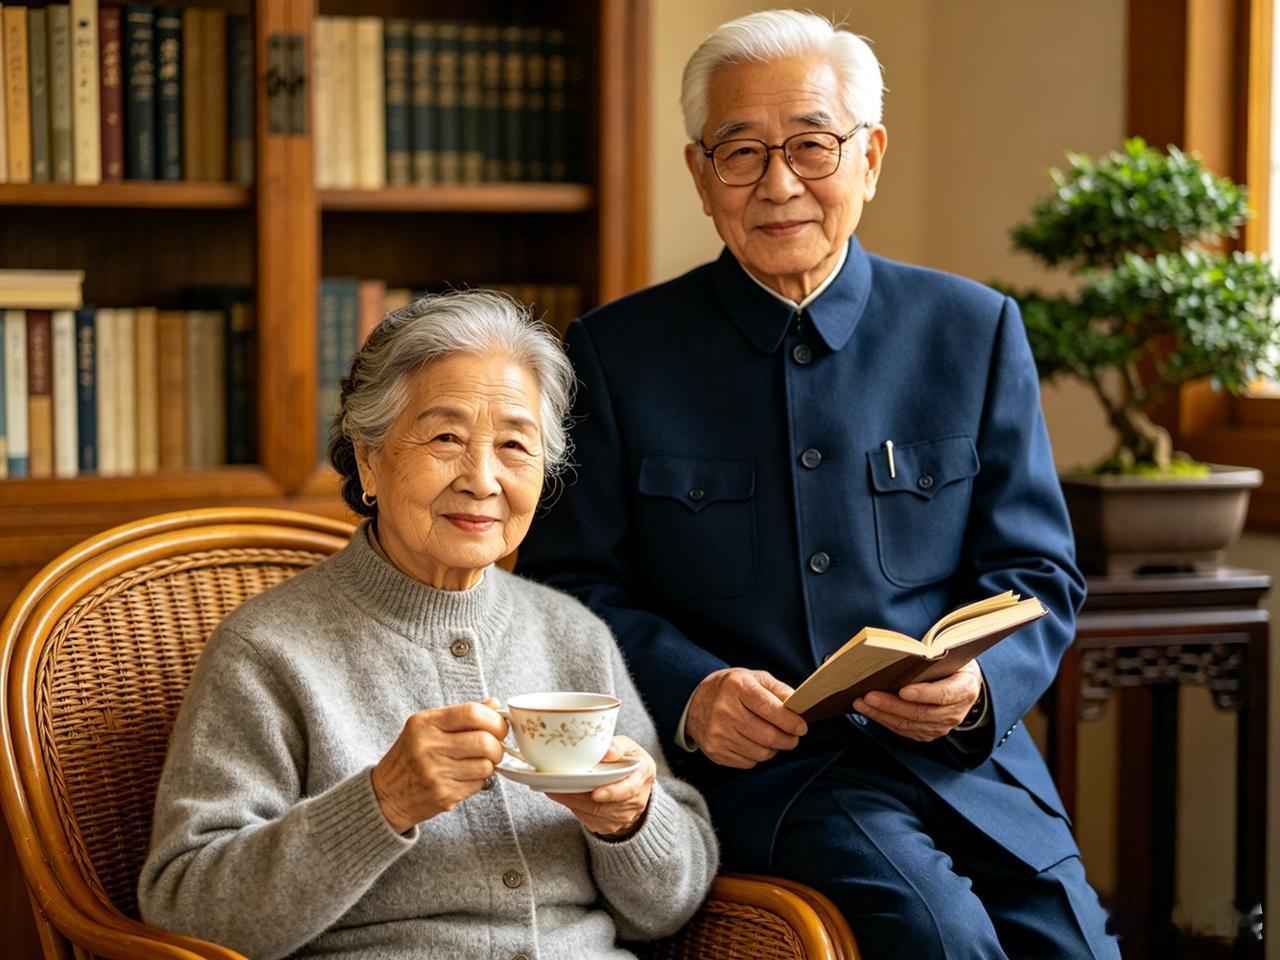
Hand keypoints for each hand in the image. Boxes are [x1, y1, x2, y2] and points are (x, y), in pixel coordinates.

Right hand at [371, 698, 507, 832]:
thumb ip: (462, 715)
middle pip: (484, 741)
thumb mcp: (428, 727)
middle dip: (498, 746)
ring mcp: (435, 773)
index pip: (472, 713)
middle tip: (495, 748)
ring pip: (486, 766)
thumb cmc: (410, 756)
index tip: (499, 726)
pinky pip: (478, 784)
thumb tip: (495, 703)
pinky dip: (479, 780)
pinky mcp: (443, 795)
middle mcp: (428, 746)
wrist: (386, 794)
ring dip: (490, 765)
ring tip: (479, 763)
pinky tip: (465, 777)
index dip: (494, 720)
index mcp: (425, 723)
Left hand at [547, 736, 655, 838]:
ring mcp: (624, 816)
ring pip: (594, 814)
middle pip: (605, 805)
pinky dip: (575, 808)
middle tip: (559, 786)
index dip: (612, 793)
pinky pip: (589, 820)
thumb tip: (607, 753)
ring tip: (556, 789)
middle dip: (580, 797)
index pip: (628, 789)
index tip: (595, 793)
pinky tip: (565, 796)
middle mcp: (637, 801)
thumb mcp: (628, 747)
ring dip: (574, 802)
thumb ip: (617, 746)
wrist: (634, 783)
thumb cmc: (628, 760)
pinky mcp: (610, 825)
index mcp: (643, 776)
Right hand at [686, 668, 807, 768]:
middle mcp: (724, 710)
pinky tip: (754, 743)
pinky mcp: (715, 751)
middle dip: (788, 740)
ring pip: (760, 753)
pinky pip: (748, 762)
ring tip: (773, 739)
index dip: (790, 721)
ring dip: (773, 749)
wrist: (695, 701)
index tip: (802, 727)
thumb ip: (778, 689)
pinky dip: (757, 756)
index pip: (769, 708)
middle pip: (767, 735)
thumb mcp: (753, 678)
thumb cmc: (731, 688)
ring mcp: (718, 733)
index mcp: (736, 687)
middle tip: (793, 737)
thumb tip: (798, 706)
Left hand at [853, 660, 983, 741]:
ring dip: (882, 715)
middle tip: (869, 696)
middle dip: (892, 705)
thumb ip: (934, 656)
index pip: (944, 694)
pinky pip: (905, 730)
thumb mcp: (950, 654)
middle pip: (921, 713)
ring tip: (862, 703)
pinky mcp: (929, 732)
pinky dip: (885, 721)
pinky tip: (870, 711)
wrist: (963, 683)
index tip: (903, 690)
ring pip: (910, 724)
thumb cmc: (953, 663)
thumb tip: (906, 655)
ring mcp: (942, 726)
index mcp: (965, 688)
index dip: (924, 694)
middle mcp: (956, 712)